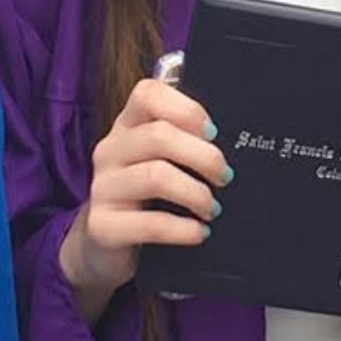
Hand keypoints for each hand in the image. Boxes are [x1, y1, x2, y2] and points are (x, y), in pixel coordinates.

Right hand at [59, 77, 231, 325]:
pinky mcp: (103, 227)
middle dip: (204, 157)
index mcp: (127, 127)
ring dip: (196, 194)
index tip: (213, 133)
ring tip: (212, 209)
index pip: (148, 94)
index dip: (187, 109)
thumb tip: (237, 141)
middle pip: (159, 136)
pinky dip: (184, 229)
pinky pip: (150, 223)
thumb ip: (186, 144)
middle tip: (224, 178)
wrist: (107, 246)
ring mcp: (103, 188)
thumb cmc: (147, 198)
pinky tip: (199, 233)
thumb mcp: (163, 163)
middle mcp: (110, 151)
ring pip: (156, 176)